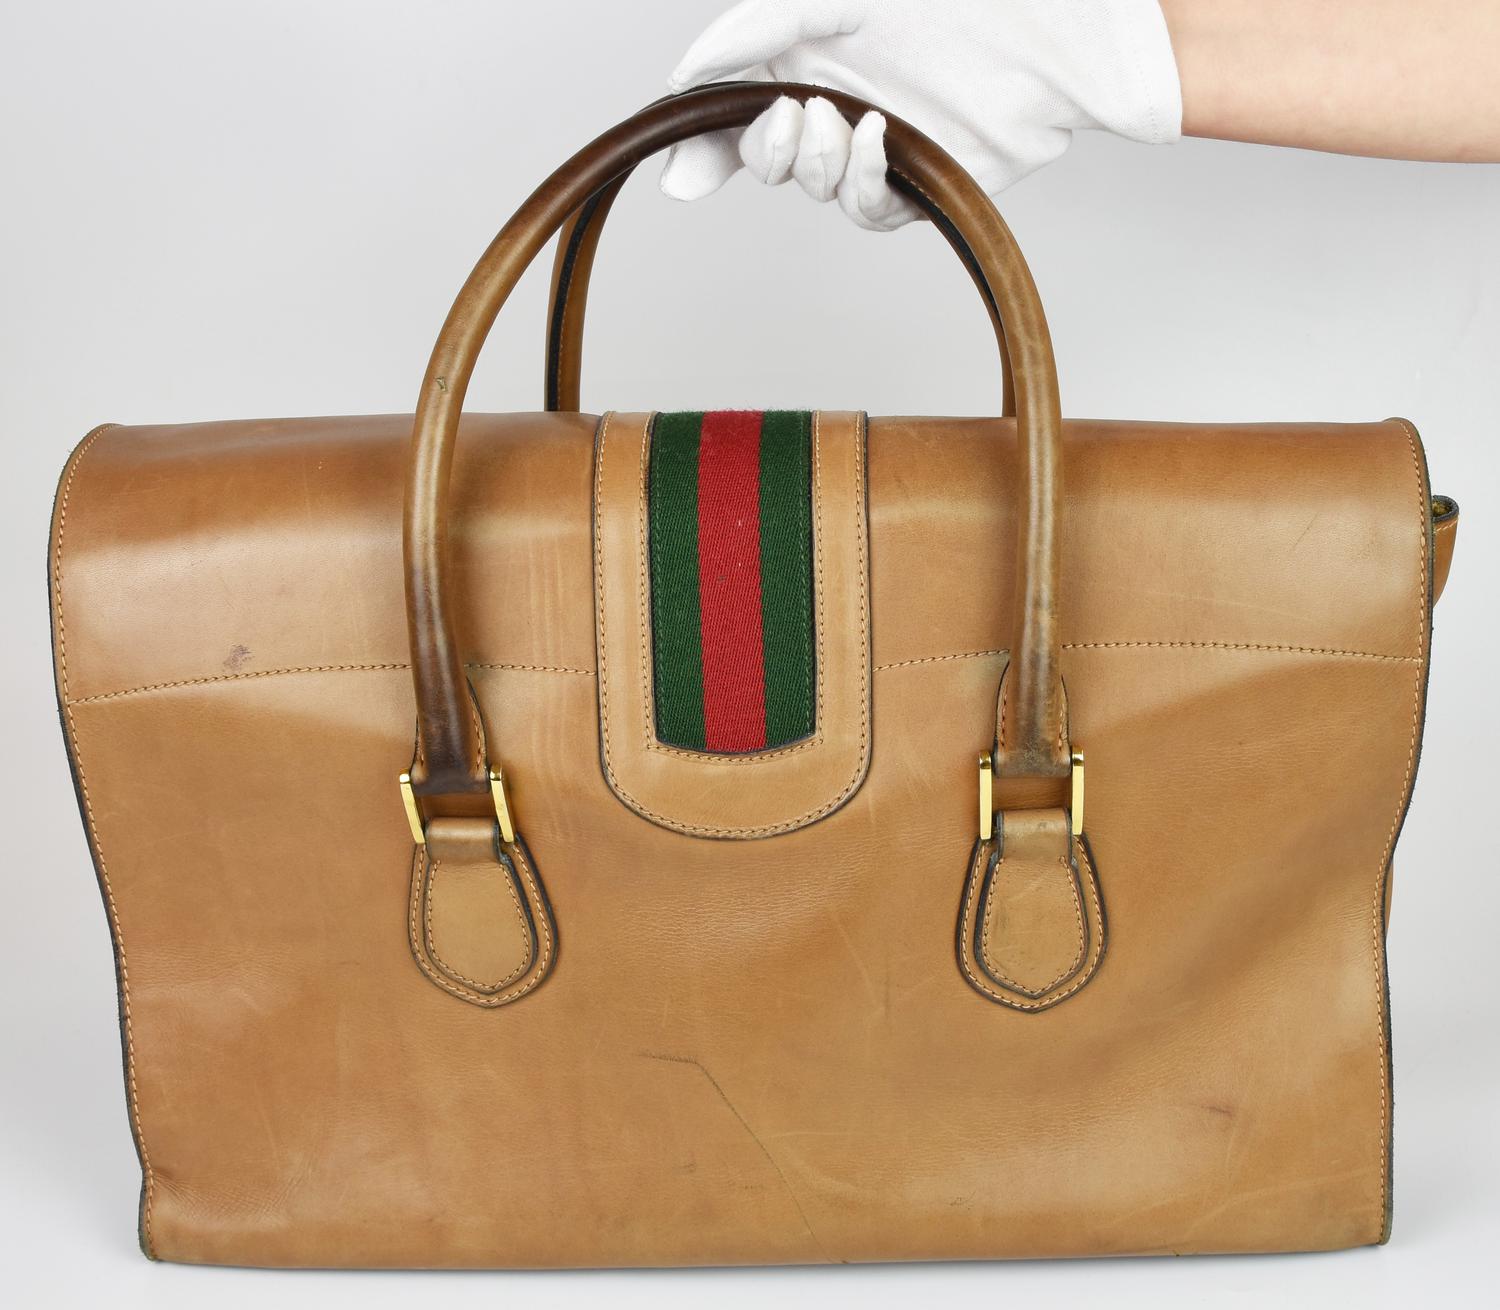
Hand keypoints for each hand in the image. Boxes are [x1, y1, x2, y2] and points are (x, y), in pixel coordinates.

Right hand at [660, 0, 1182, 229]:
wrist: (1049, 37)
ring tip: (848, 115)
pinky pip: (864, 209)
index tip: (683, 167)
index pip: (732, 114)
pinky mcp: (915, 186)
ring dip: (819, 159)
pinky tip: (878, 138)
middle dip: (767, 147)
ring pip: (812, 186)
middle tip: (795, 114)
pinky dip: (862, 178)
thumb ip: (753, 32)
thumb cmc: (953, 2)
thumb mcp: (832, 0)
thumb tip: (682, 75)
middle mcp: (834, 103)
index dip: (701, 146)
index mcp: (806, 56)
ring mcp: (874, 148)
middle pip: (764, 158)